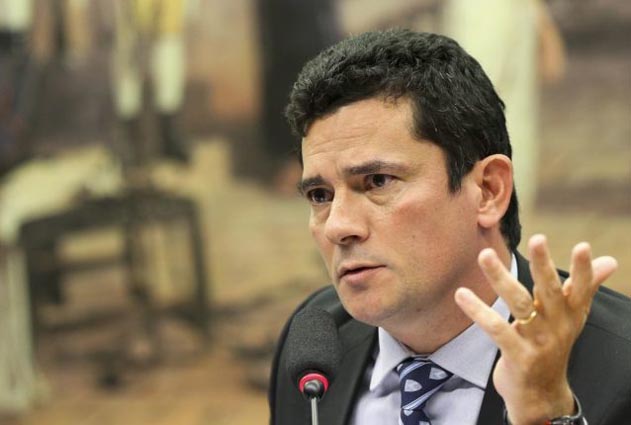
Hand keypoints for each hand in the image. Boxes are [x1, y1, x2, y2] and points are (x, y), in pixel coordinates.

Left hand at [454, 234, 617, 424]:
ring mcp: (538, 342)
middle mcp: (557, 326)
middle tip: (537, 239)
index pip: (581, 289)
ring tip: (485, 255)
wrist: (540, 395)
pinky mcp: (517, 355)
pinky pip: (496, 329)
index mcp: (571, 315)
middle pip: (550, 291)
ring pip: (518, 303)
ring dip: (500, 278)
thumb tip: (610, 262)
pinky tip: (461, 294)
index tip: (583, 247)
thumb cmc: (552, 347)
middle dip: (543, 265)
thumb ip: (584, 288)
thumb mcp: (570, 319)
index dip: (583, 271)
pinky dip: (477, 311)